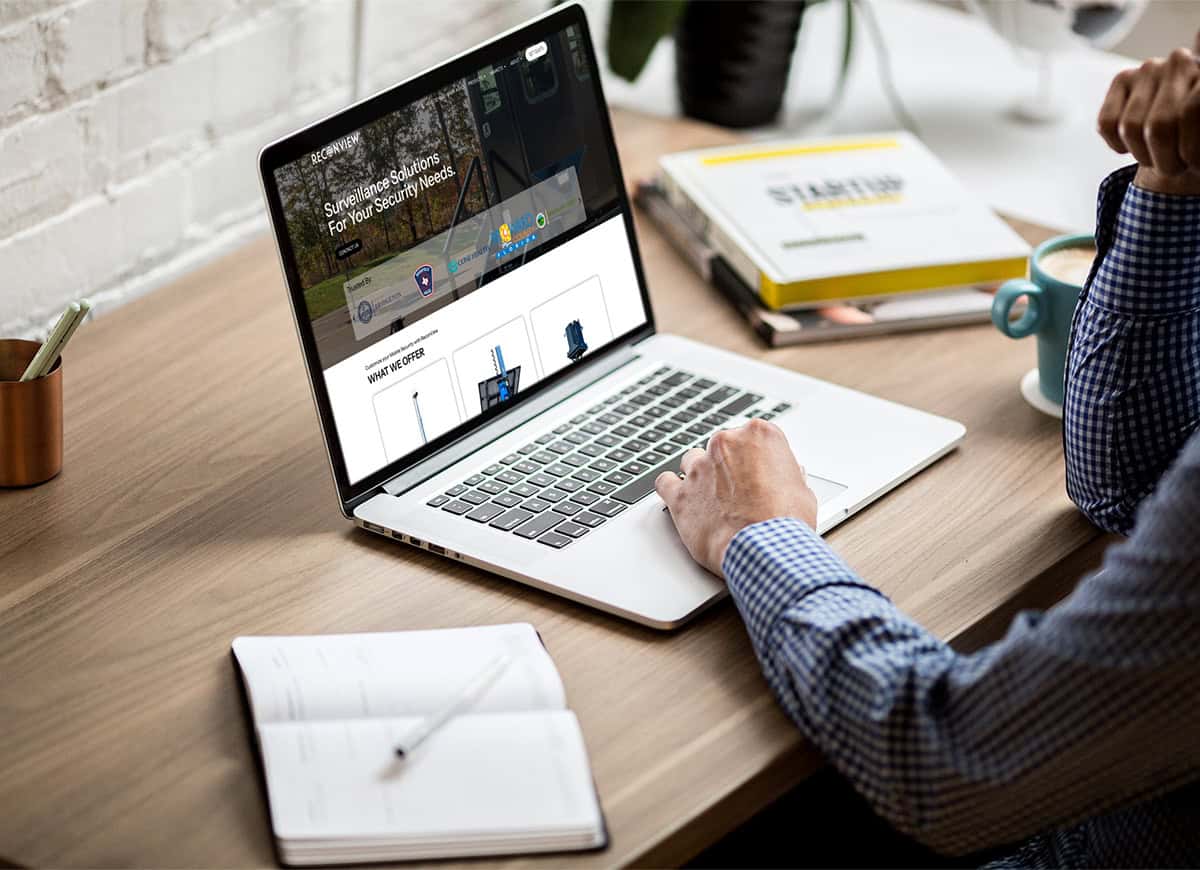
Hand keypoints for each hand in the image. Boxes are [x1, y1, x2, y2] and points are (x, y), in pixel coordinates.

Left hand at [654, 419, 817, 575]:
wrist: (765, 549)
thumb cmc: (786, 522)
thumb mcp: (802, 491)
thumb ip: (786, 475)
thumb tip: (784, 476)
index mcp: (759, 435)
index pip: (753, 437)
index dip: (756, 459)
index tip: (758, 473)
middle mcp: (726, 443)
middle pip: (721, 447)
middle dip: (728, 466)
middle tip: (740, 492)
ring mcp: (699, 467)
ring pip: (692, 460)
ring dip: (701, 476)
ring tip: (713, 499)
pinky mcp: (680, 494)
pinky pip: (665, 482)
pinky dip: (671, 489)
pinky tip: (682, 499)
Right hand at [1097, 32, 1199, 194]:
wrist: (1190, 125)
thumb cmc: (1199, 134)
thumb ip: (1195, 118)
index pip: (1192, 112)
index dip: (1191, 151)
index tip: (1195, 164)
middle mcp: (1181, 61)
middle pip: (1159, 127)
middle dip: (1166, 159)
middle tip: (1177, 167)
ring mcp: (1148, 68)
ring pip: (1130, 127)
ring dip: (1144, 155)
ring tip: (1160, 158)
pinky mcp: (1122, 79)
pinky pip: (1107, 123)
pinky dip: (1119, 145)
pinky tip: (1136, 145)